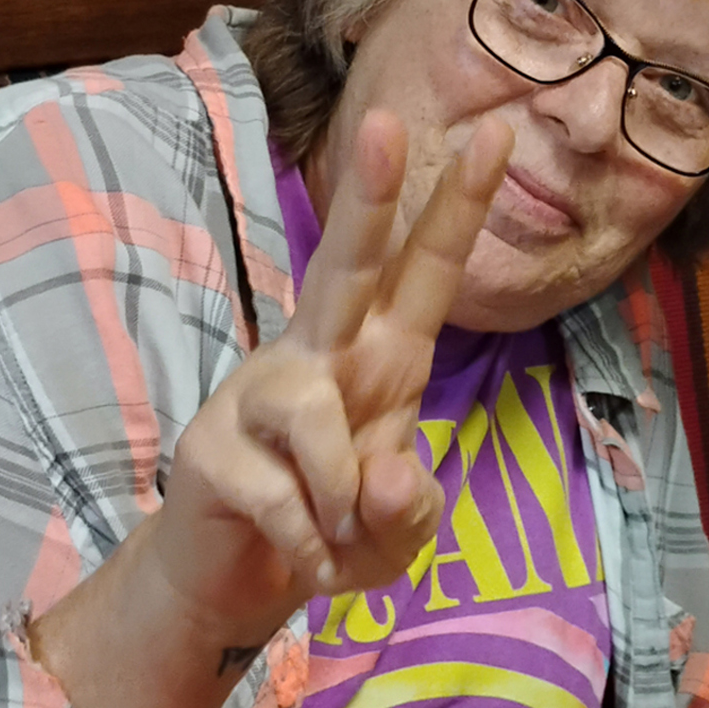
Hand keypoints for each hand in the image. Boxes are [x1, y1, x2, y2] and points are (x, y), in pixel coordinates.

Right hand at [155, 110, 512, 647]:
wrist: (236, 585)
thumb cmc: (333, 530)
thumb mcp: (397, 532)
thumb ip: (409, 507)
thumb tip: (385, 473)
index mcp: (381, 354)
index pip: (426, 270)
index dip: (460, 206)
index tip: (497, 132)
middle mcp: (320, 354)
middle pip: (345, 264)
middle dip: (369, 198)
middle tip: (384, 122)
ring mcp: (256, 395)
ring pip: (312, 414)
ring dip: (342, 499)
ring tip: (340, 538)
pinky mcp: (211, 449)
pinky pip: (283, 497)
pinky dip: (312, 549)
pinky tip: (308, 560)